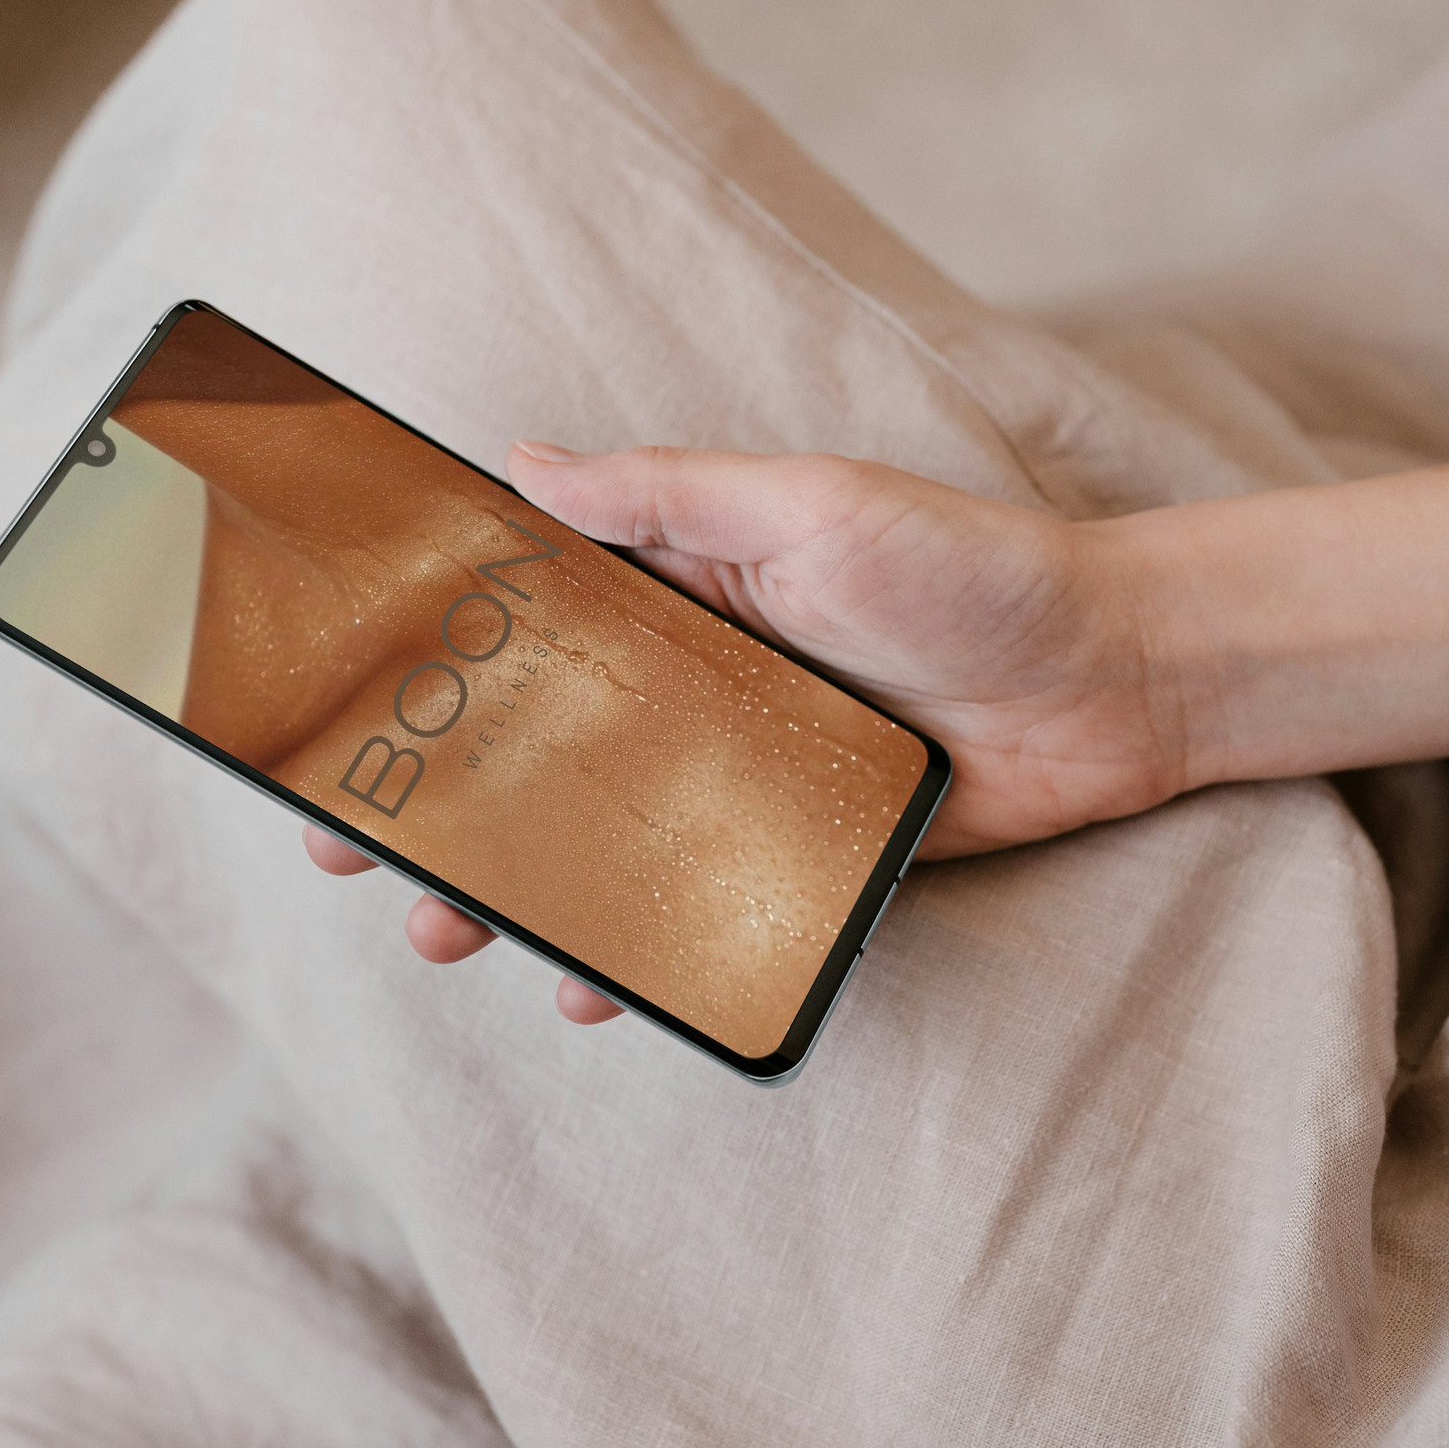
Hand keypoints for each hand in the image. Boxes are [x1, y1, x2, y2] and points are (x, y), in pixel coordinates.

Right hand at [307, 440, 1194, 1012]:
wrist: (1114, 678)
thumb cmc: (970, 568)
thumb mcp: (810, 504)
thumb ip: (666, 494)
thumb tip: (520, 461)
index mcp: (682, 585)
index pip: (523, 614)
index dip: (425, 657)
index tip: (335, 699)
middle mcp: (697, 680)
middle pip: (536, 744)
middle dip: (436, 796)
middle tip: (350, 849)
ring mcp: (743, 773)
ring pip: (599, 838)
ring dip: (515, 889)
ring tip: (451, 932)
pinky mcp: (799, 850)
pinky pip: (698, 904)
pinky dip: (642, 948)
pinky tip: (599, 986)